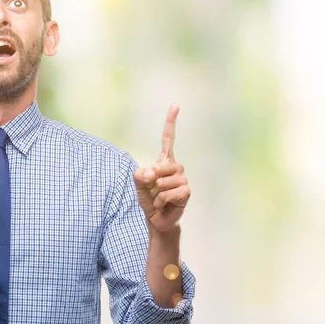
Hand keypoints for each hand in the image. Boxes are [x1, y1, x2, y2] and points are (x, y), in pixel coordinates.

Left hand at [133, 104, 189, 235]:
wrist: (157, 219)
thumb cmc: (148, 200)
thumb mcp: (138, 186)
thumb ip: (139, 176)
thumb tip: (150, 171)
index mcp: (163, 161)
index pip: (168, 139)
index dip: (171, 122)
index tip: (175, 106)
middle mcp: (175, 167)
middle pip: (163, 164)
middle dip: (153, 178)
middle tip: (151, 188)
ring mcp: (182, 179)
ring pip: (165, 181)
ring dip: (156, 193)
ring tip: (157, 199)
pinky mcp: (186, 191)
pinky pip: (171, 192)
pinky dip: (162, 200)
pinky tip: (163, 204)